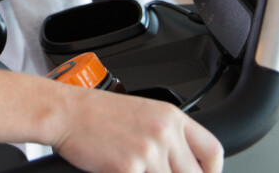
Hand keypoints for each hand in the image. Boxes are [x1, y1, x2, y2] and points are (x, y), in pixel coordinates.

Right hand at [53, 90, 223, 172]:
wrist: (65, 112)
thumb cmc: (95, 113)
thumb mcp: (141, 114)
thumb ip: (166, 136)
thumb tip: (180, 163)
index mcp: (170, 116)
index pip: (213, 151)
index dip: (212, 172)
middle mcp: (164, 133)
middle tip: (155, 172)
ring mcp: (148, 151)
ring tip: (133, 168)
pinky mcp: (129, 168)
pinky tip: (119, 170)